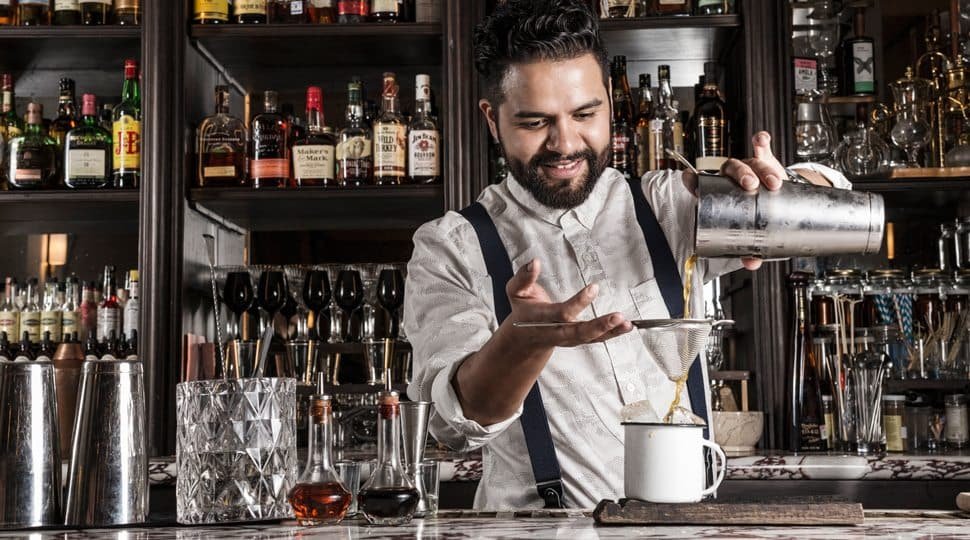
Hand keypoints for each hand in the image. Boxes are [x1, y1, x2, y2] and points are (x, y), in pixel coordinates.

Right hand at [506, 258, 632, 348]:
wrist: (524, 338)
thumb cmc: (523, 310)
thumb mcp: (516, 292)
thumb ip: (524, 277)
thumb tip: (534, 261)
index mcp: (544, 318)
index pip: (563, 312)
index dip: (579, 302)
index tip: (595, 287)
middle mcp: (558, 332)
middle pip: (580, 332)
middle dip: (599, 326)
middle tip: (618, 316)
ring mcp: (570, 339)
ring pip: (592, 338)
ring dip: (611, 332)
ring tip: (628, 323)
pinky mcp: (580, 340)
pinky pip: (598, 339)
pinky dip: (614, 333)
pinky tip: (628, 326)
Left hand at [681, 131, 786, 270]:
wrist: (776, 198)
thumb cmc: (754, 213)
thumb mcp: (750, 229)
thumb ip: (748, 246)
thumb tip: (751, 262)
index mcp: (719, 190)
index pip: (701, 182)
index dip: (693, 180)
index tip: (688, 179)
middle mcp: (731, 176)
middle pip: (731, 170)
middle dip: (741, 176)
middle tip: (751, 186)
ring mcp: (748, 166)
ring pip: (750, 161)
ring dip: (760, 168)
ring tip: (773, 182)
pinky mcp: (765, 160)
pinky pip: (762, 146)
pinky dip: (761, 141)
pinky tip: (762, 139)